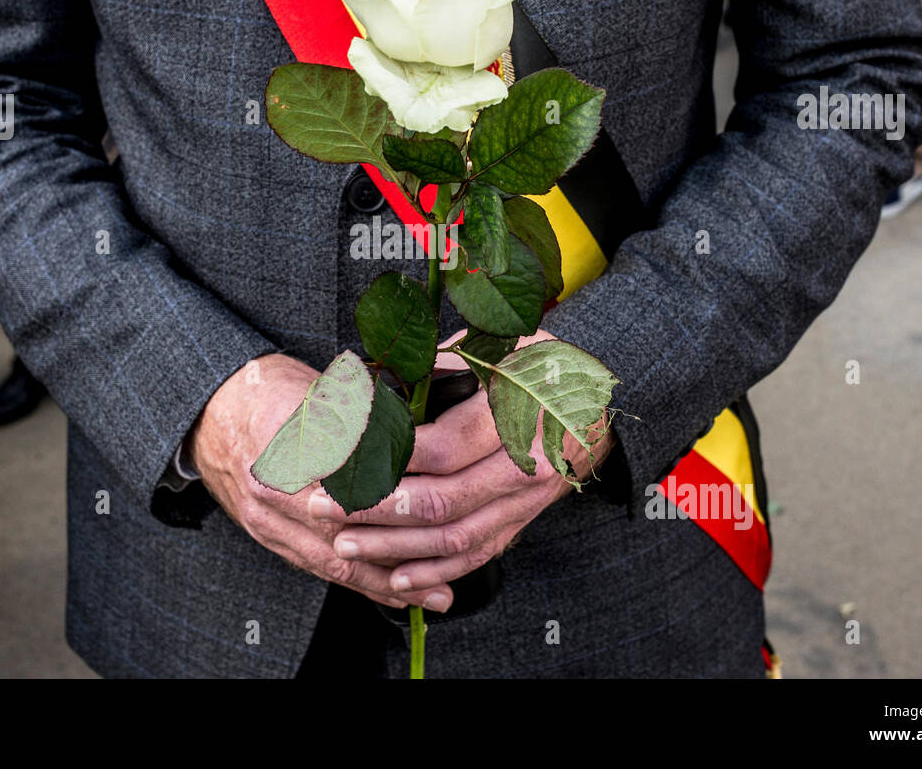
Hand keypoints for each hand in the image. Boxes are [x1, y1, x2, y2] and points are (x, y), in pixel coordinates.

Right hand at [185, 353, 454, 610]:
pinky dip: (356, 581)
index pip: (358, 485)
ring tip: (433, 596)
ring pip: (334, 561)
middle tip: (451, 572)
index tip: (448, 513)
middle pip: (349, 534)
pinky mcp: (264, 534)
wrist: (210, 409)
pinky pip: (315, 566)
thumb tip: (424, 428)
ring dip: (385, 583)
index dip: (403, 504)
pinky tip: (391, 594)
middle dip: (402, 557)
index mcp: (293, 445)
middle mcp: (276, 488)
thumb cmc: (270, 389)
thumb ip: (366, 414)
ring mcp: (266, 517)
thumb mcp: (319, 388)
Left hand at [308, 331, 615, 593]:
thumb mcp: (495, 345)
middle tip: (326, 505)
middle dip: (376, 508)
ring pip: (456, 538)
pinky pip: (477, 555)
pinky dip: (435, 572)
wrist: (595, 401)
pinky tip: (395, 576)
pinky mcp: (522, 522)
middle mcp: (528, 465)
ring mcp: (527, 501)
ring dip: (395, 547)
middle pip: (443, 501)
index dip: (387, 457)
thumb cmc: (536, 364)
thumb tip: (373, 385)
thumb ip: (437, 363)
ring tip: (346, 543)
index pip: (442, 448)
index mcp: (519, 414)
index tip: (340, 458)